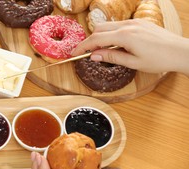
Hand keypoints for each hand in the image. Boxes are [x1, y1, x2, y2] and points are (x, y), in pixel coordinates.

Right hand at [72, 19, 188, 75]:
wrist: (180, 52)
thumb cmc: (159, 59)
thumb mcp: (133, 62)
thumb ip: (111, 57)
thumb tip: (94, 56)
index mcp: (125, 36)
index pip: (96, 39)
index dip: (82, 47)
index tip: (74, 53)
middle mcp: (128, 25)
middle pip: (99, 29)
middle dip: (89, 41)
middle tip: (86, 54)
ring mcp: (134, 22)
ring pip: (108, 26)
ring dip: (100, 37)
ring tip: (100, 51)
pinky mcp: (140, 23)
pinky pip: (119, 26)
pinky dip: (111, 34)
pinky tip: (114, 45)